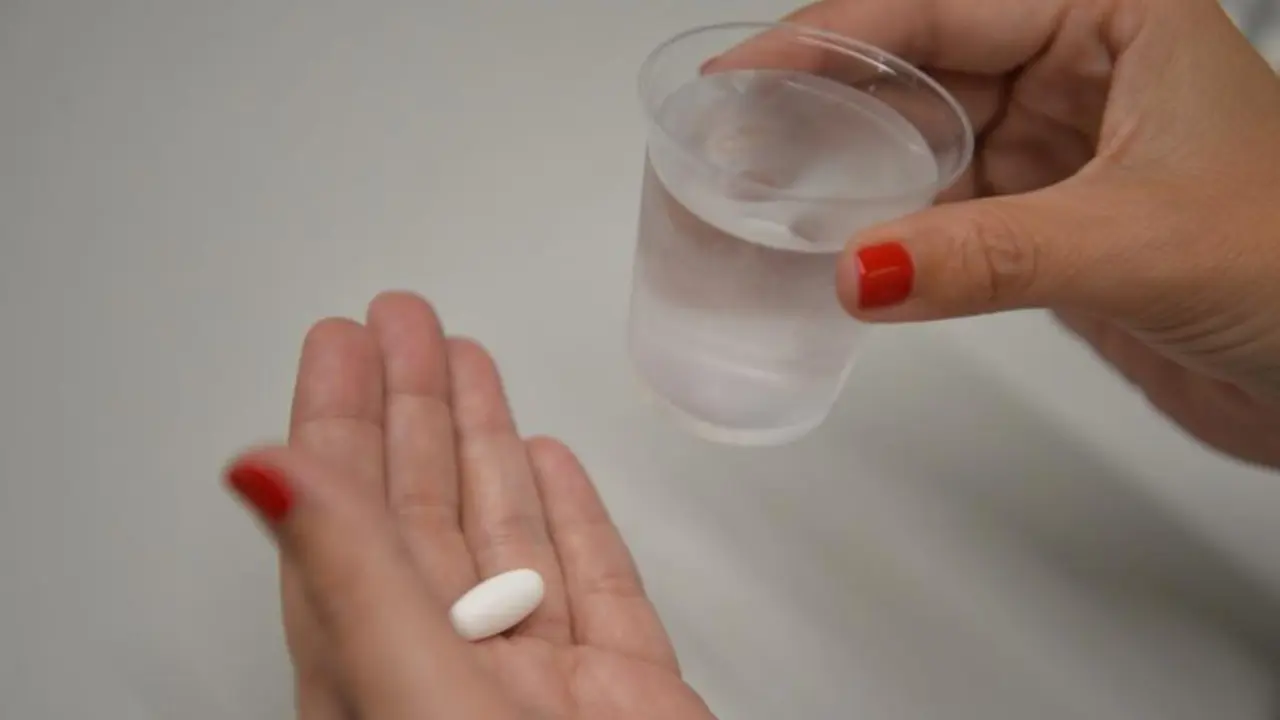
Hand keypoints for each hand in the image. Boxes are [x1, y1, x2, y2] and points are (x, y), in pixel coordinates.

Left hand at [223, 292, 713, 719]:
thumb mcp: (418, 698)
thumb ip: (349, 582)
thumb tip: (259, 476)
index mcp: (379, 676)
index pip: (346, 520)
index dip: (340, 421)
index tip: (341, 343)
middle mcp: (451, 675)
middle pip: (420, 512)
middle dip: (413, 407)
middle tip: (404, 323)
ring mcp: (541, 687)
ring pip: (503, 538)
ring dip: (484, 444)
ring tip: (472, 363)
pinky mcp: (625, 700)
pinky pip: (592, 587)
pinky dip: (573, 519)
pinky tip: (550, 464)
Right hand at [711, 0, 1279, 465]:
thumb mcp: (1137, 242)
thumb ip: (991, 255)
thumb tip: (857, 270)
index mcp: (1114, 16)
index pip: (945, 8)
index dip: (831, 37)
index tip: (744, 70)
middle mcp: (1079, 68)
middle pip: (919, 66)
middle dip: (822, 101)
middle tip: (729, 136)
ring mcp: (1058, 146)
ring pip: (924, 140)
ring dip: (847, 169)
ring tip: (759, 189)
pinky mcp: (1045, 220)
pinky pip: (943, 208)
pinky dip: (888, 231)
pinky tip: (836, 246)